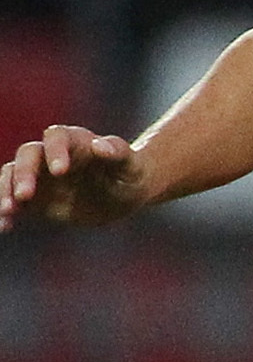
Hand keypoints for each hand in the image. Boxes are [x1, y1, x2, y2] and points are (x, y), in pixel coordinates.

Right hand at [0, 126, 152, 231]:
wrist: (123, 195)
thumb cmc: (129, 174)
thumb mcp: (130, 165)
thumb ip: (118, 153)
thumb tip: (100, 146)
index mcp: (74, 141)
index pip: (56, 136)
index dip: (55, 150)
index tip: (60, 172)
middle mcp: (50, 154)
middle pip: (28, 155)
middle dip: (24, 173)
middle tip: (26, 195)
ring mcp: (39, 176)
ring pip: (12, 175)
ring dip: (6, 190)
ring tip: (8, 210)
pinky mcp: (34, 198)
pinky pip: (13, 201)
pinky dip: (5, 212)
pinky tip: (5, 225)